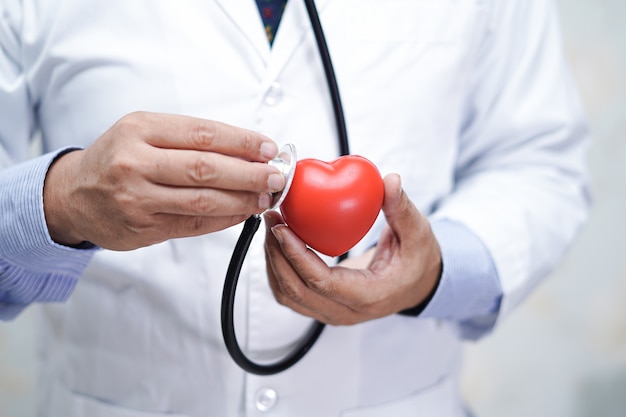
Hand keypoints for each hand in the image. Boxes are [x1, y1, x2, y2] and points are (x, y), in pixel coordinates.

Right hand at [43, 112, 284, 249]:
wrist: (73, 196)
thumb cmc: (116, 160)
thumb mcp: (143, 134)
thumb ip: (189, 139)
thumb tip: (246, 150)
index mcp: (139, 130)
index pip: (203, 133)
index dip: (242, 141)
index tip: (268, 148)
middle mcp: (135, 162)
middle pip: (207, 168)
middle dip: (250, 173)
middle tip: (276, 176)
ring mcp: (137, 198)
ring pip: (204, 200)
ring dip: (242, 200)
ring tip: (265, 197)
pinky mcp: (143, 228)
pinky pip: (194, 225)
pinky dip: (224, 220)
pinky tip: (242, 213)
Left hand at [263, 174, 441, 325]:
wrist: (416, 284)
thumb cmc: (417, 260)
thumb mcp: (418, 232)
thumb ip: (402, 208)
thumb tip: (390, 181)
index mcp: (368, 297)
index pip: (321, 282)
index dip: (296, 256)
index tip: (282, 227)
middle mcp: (345, 312)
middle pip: (296, 290)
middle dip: (276, 254)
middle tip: (271, 219)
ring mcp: (331, 312)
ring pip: (288, 295)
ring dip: (272, 262)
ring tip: (271, 227)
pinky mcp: (321, 306)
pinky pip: (290, 293)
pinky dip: (277, 270)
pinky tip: (277, 242)